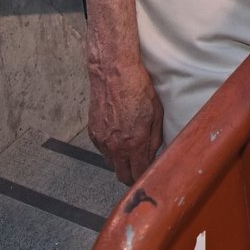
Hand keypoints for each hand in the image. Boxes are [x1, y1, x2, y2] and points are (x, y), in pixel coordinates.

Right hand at [87, 58, 163, 184]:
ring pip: (112, 163)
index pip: (139, 173)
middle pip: (122, 175)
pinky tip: (118, 135)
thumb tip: (154, 154)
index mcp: (134, 142)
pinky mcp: (93, 133)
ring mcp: (102, 141)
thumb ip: (154, 139)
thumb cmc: (137, 87)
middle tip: (139, 167)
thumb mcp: (156, 113)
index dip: (146, 176)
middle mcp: (116, 146)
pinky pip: (103, 150)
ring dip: (121, 161)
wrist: (113, 73)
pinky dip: (110, 148)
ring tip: (130, 148)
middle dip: (132, 175)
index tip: (149, 174)